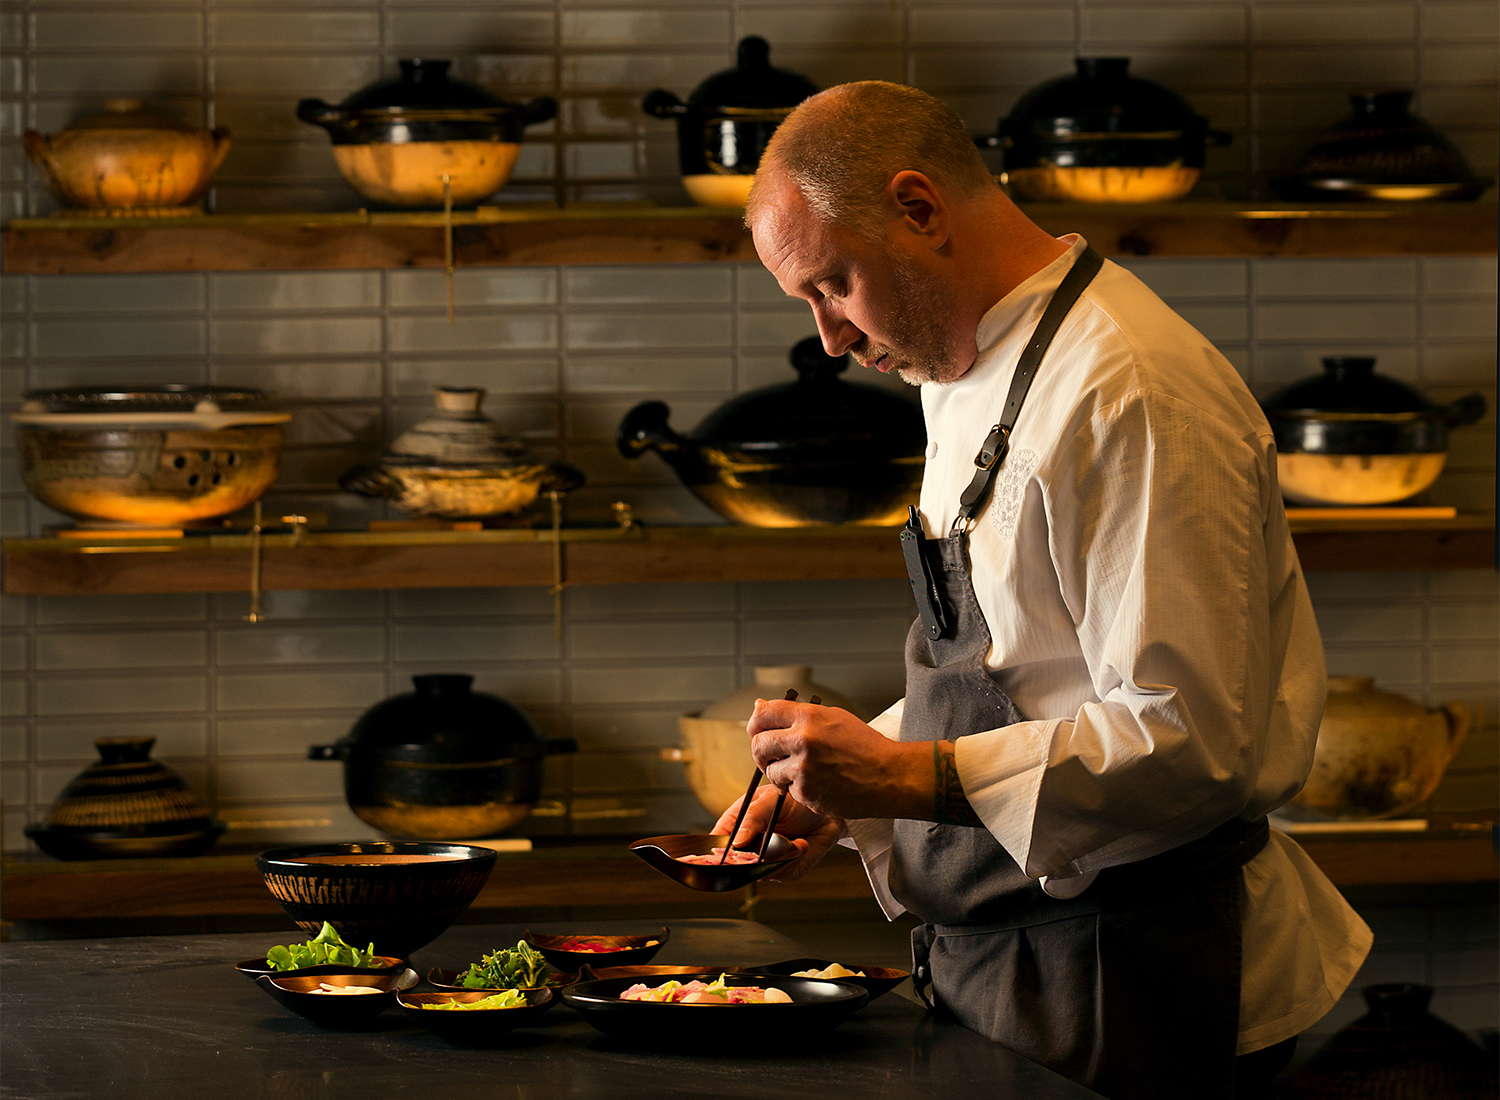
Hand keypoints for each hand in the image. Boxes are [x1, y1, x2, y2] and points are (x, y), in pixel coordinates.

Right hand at [711, 784, 843, 882]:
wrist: (828, 811)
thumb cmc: (797, 799)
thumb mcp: (771, 800)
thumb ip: (752, 818)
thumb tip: (736, 842)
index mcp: (739, 822)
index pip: (717, 841)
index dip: (716, 851)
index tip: (725, 854)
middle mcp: (749, 844)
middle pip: (736, 864)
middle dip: (752, 859)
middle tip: (765, 849)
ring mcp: (766, 859)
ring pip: (760, 872)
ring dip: (778, 857)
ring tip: (793, 840)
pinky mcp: (785, 869)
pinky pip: (782, 874)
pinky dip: (793, 860)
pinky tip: (802, 845)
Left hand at [746, 699, 930, 820]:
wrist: (889, 776)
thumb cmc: (866, 747)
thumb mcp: (833, 718)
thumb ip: (796, 714)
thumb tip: (760, 707)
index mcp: (809, 716)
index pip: (763, 714)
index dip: (756, 724)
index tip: (758, 731)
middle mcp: (803, 740)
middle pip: (758, 744)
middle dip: (762, 753)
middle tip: (772, 757)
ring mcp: (804, 768)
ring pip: (770, 771)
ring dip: (780, 774)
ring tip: (804, 772)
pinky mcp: (807, 792)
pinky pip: (788, 791)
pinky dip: (799, 789)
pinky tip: (819, 784)